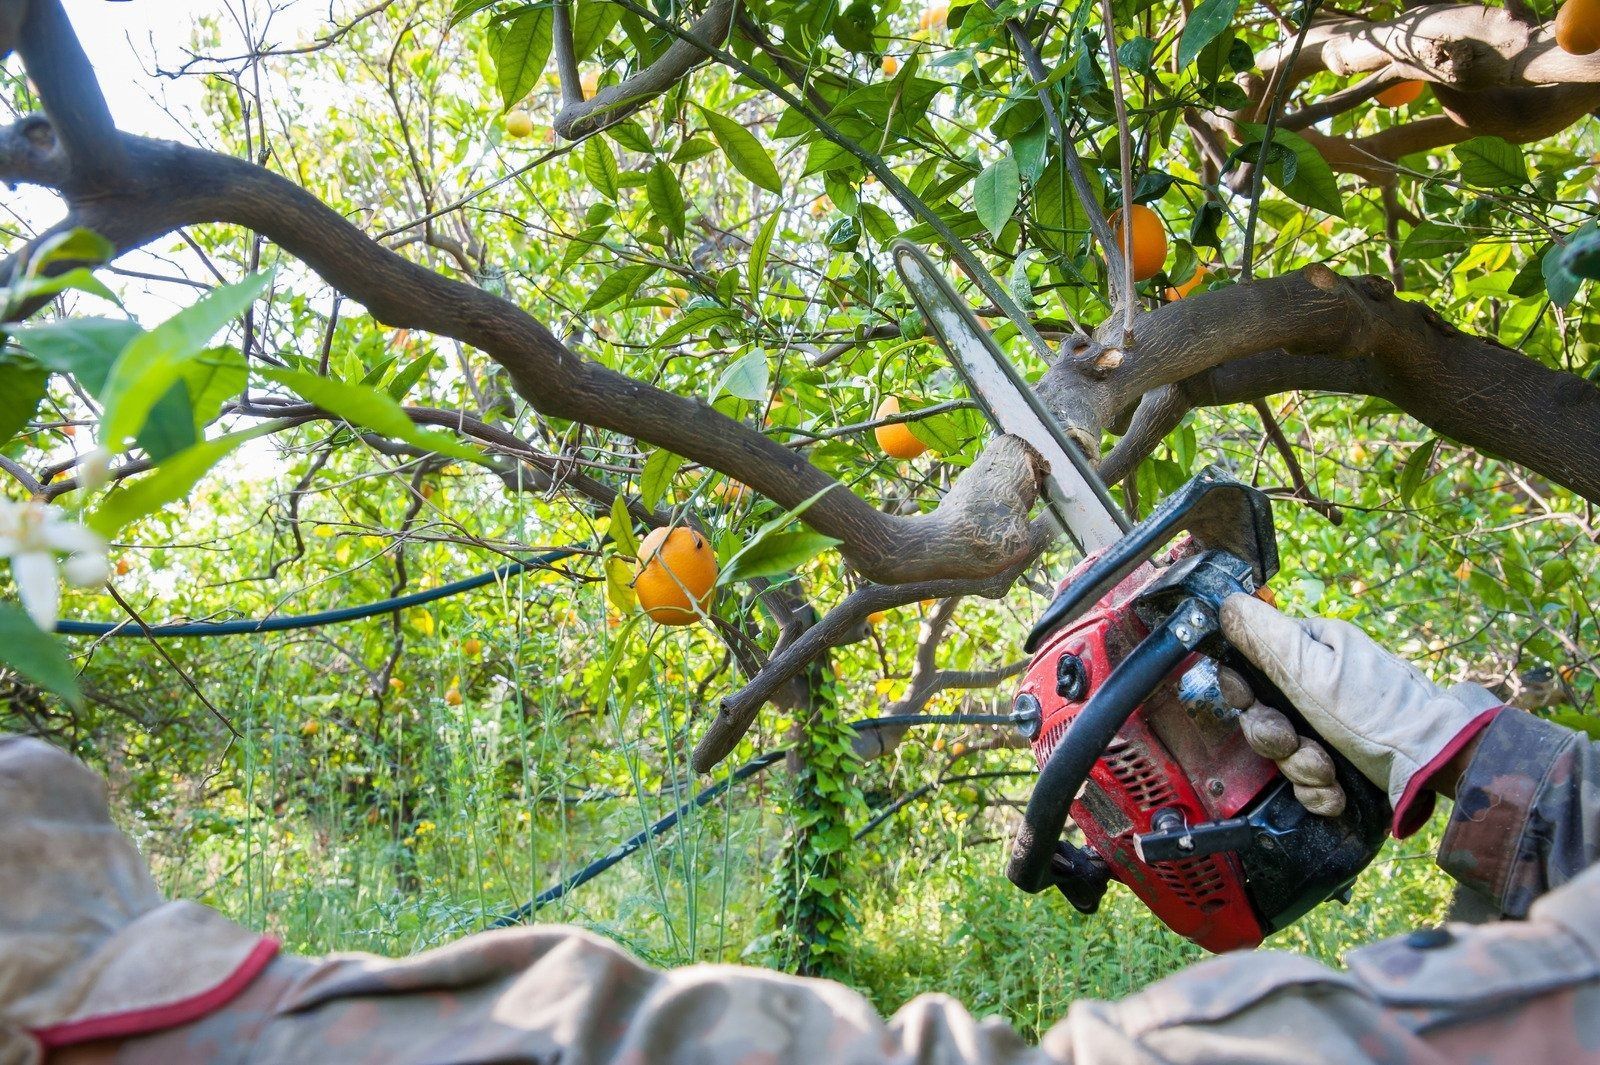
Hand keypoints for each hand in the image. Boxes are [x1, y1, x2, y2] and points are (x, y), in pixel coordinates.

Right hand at [1219, 594, 1502, 834]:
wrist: (1436, 766)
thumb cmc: (1377, 711)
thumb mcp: (1313, 669)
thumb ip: (1264, 637)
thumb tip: (1225, 602)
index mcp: (1310, 650)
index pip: (1249, 667)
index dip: (1243, 693)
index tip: (1251, 705)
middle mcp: (1318, 685)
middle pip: (1262, 716)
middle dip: (1276, 738)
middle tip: (1296, 742)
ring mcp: (1330, 726)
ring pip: (1283, 752)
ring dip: (1300, 768)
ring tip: (1328, 771)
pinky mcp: (1341, 763)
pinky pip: (1306, 780)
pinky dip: (1318, 790)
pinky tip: (1336, 790)